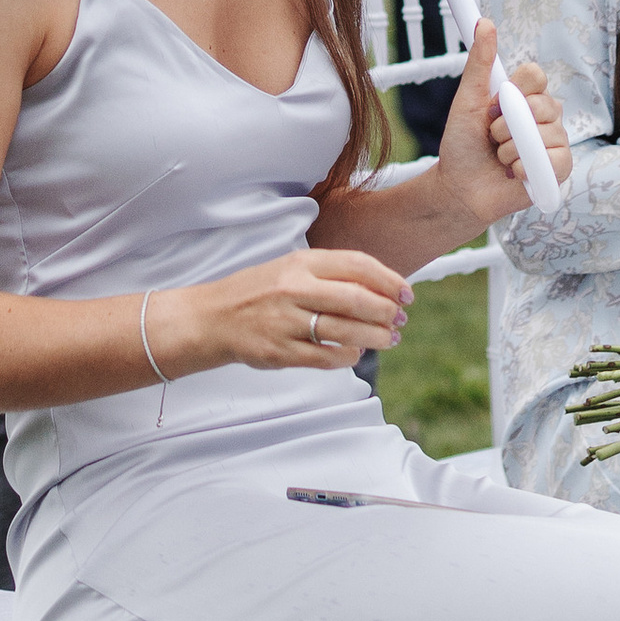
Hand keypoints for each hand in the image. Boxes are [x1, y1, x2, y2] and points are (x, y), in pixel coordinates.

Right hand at [166, 246, 412, 374]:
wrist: (212, 318)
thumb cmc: (259, 292)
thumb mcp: (291, 270)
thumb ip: (330, 275)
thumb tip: (381, 288)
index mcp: (300, 263)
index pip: (357, 265)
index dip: (389, 280)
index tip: (407, 293)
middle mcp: (293, 289)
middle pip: (357, 299)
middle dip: (387, 311)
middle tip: (400, 320)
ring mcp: (286, 321)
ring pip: (346, 330)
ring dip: (376, 337)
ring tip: (388, 338)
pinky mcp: (280, 351)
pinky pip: (326, 357)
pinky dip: (348, 356)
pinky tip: (356, 353)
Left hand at [439, 25, 569, 220]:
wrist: (458, 189)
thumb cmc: (462, 146)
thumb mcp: (467, 100)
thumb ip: (479, 62)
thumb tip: (484, 22)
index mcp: (525, 97)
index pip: (537, 75)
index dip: (516, 89)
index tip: (495, 103)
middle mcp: (545, 117)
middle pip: (544, 104)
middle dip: (506, 123)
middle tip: (492, 135)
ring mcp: (554, 143)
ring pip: (546, 133)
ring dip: (511, 148)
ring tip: (500, 157)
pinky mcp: (558, 170)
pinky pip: (553, 160)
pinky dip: (524, 167)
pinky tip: (513, 173)